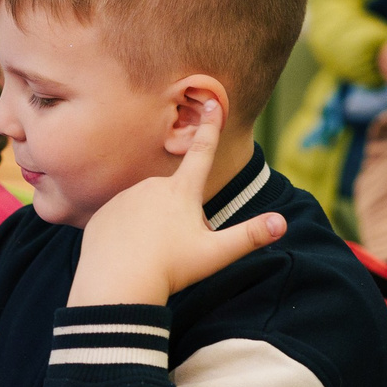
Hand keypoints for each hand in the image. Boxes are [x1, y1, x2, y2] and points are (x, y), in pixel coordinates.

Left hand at [69, 98, 283, 307]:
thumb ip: (249, 236)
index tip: (212, 101)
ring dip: (154, 228)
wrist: (116, 285)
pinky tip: (128, 255)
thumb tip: (282, 222)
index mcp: (181, 191)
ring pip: (148, 211)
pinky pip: (122, 222)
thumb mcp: (215, 254)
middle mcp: (151, 186)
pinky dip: (128, 237)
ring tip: (151, 255)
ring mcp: (124, 198)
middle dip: (181, 219)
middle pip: (176, 199)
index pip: (202, 152)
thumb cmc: (170, 271)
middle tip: (178, 250)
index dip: (210, 126)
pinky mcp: (103, 214)